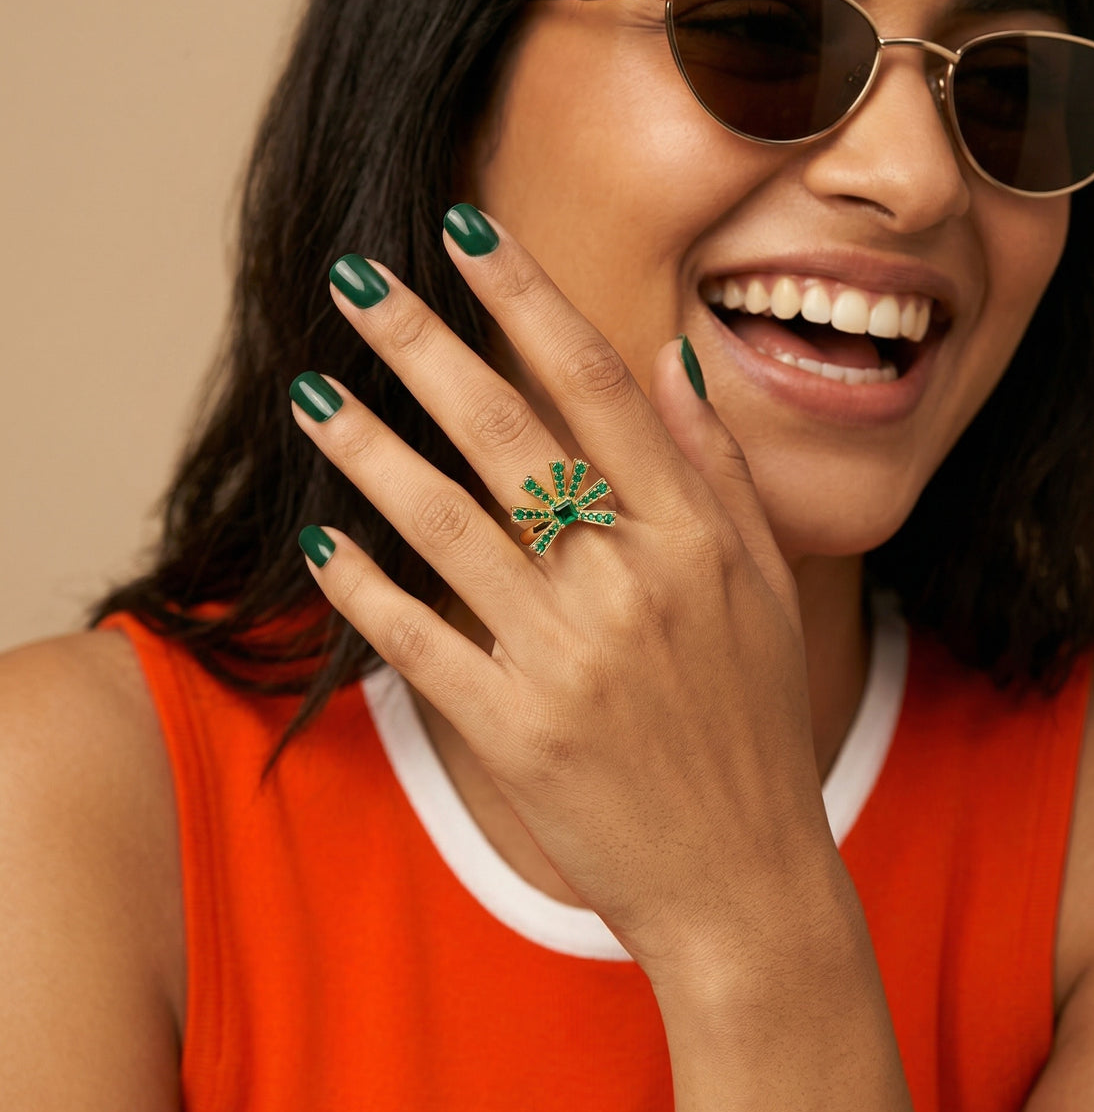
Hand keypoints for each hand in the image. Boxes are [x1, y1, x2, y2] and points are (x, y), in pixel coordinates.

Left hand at [291, 211, 839, 987]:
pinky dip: (365, 590)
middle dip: (423, 344)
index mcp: (693, 536)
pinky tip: (322, 542)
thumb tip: (669, 358)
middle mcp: (630, 583)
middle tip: (356, 278)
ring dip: (369, 450)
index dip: (527, 298)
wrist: (741, 878)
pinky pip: (421, 642)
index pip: (598, 384)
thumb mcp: (764, 584)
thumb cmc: (753, 722)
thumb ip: (717, 468)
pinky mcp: (515, 733)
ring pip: (446, 525)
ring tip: (310, 392)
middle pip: (507, 433)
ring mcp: (569, 660)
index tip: (467, 233)